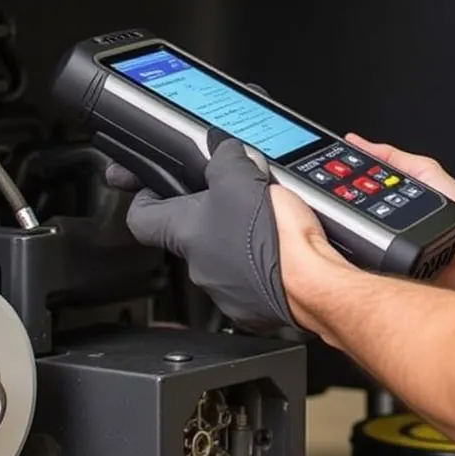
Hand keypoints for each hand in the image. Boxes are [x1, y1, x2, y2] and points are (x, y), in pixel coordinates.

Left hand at [107, 136, 305, 335]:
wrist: (313, 283)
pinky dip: (265, 264)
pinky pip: (252, 280)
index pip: (141, 217)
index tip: (153, 188)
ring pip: (225, 257)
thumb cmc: (274, 237)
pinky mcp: (253, 307)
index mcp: (185, 232)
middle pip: (192, 235)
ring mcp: (225, 290)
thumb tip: (222, 148)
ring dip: (241, 240)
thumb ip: (224, 156)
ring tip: (269, 223)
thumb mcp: (242, 175)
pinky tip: (283, 249)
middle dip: (214, 214)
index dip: (145, 198)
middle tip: (238, 197)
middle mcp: (198, 266)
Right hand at [345, 133, 454, 289]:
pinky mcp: (388, 264)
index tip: (321, 167)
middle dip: (341, 197)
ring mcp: (385, 241)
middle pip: (351, 206)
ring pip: (355, 231)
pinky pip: (367, 255)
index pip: (357, 181)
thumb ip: (396, 157)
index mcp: (391, 193)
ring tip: (348, 212)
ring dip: (350, 223)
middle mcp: (384, 217)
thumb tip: (360, 142)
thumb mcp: (426, 171)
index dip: (338, 175)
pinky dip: (361, 248)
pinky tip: (361, 240)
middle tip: (332, 190)